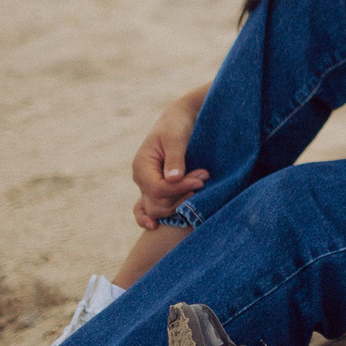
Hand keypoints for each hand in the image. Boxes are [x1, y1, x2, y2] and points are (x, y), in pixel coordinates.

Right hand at [130, 88, 209, 229]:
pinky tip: (155, 227)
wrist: (179, 118)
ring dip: (179, 202)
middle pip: (158, 203)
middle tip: (204, 180)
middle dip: (182, 196)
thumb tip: (172, 179)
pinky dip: (151, 217)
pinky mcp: (156, 187)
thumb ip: (175, 158)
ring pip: (158, 208)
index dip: (180, 189)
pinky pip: (148, 208)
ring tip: (199, 186)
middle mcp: (141, 178)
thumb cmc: (177, 124)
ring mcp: (147, 185)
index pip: (159, 190)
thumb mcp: (175, 138)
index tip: (201, 180)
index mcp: (142, 166)